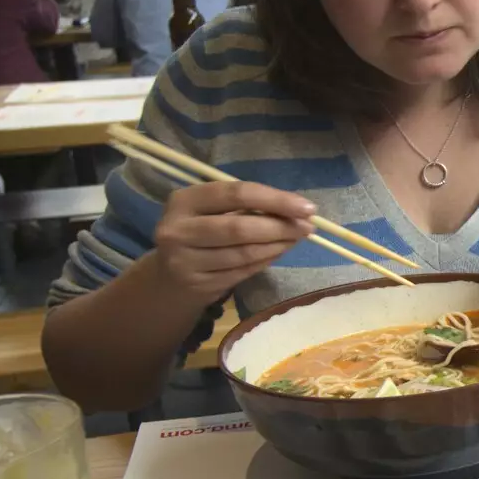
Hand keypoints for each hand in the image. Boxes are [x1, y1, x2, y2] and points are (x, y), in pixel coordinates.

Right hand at [151, 181, 315, 304]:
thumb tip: (297, 210)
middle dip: (279, 227)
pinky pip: (241, 271)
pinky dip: (265, 261)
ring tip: (295, 239)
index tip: (306, 207)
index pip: (235, 194)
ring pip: (242, 254)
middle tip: (307, 227)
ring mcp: (184, 260)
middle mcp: (177, 229)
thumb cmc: (200, 232)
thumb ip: (247, 206)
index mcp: (184, 201)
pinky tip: (278, 252)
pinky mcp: (197, 284)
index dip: (274, 200)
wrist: (170, 276)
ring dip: (276, 246)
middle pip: (239, 227)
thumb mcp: (212, 211)